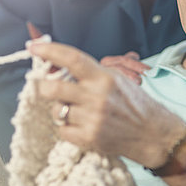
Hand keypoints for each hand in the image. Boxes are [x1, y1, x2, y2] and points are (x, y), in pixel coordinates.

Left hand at [29, 42, 185, 168]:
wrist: (153, 134)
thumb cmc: (133, 103)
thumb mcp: (116, 79)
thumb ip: (89, 73)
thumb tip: (56, 66)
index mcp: (104, 77)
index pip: (71, 59)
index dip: (49, 51)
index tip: (33, 47)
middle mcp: (97, 97)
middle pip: (52, 88)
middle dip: (44, 87)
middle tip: (47, 87)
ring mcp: (92, 119)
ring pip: (56, 111)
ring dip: (60, 109)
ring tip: (76, 110)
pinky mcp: (89, 138)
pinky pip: (62, 130)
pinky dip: (67, 128)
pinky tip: (81, 125)